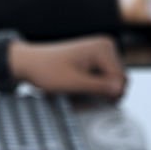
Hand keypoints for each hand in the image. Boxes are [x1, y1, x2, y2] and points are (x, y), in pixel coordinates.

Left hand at [8, 37, 125, 98]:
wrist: (30, 62)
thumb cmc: (47, 71)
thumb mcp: (73, 83)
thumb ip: (98, 87)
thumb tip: (120, 89)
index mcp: (103, 49)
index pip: (120, 79)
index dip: (110, 95)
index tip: (92, 103)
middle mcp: (106, 46)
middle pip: (119, 79)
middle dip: (105, 92)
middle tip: (83, 99)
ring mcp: (102, 51)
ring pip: (113, 80)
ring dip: (100, 90)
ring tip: (80, 92)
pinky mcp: (96, 57)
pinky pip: (104, 76)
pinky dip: (95, 85)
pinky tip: (81, 87)